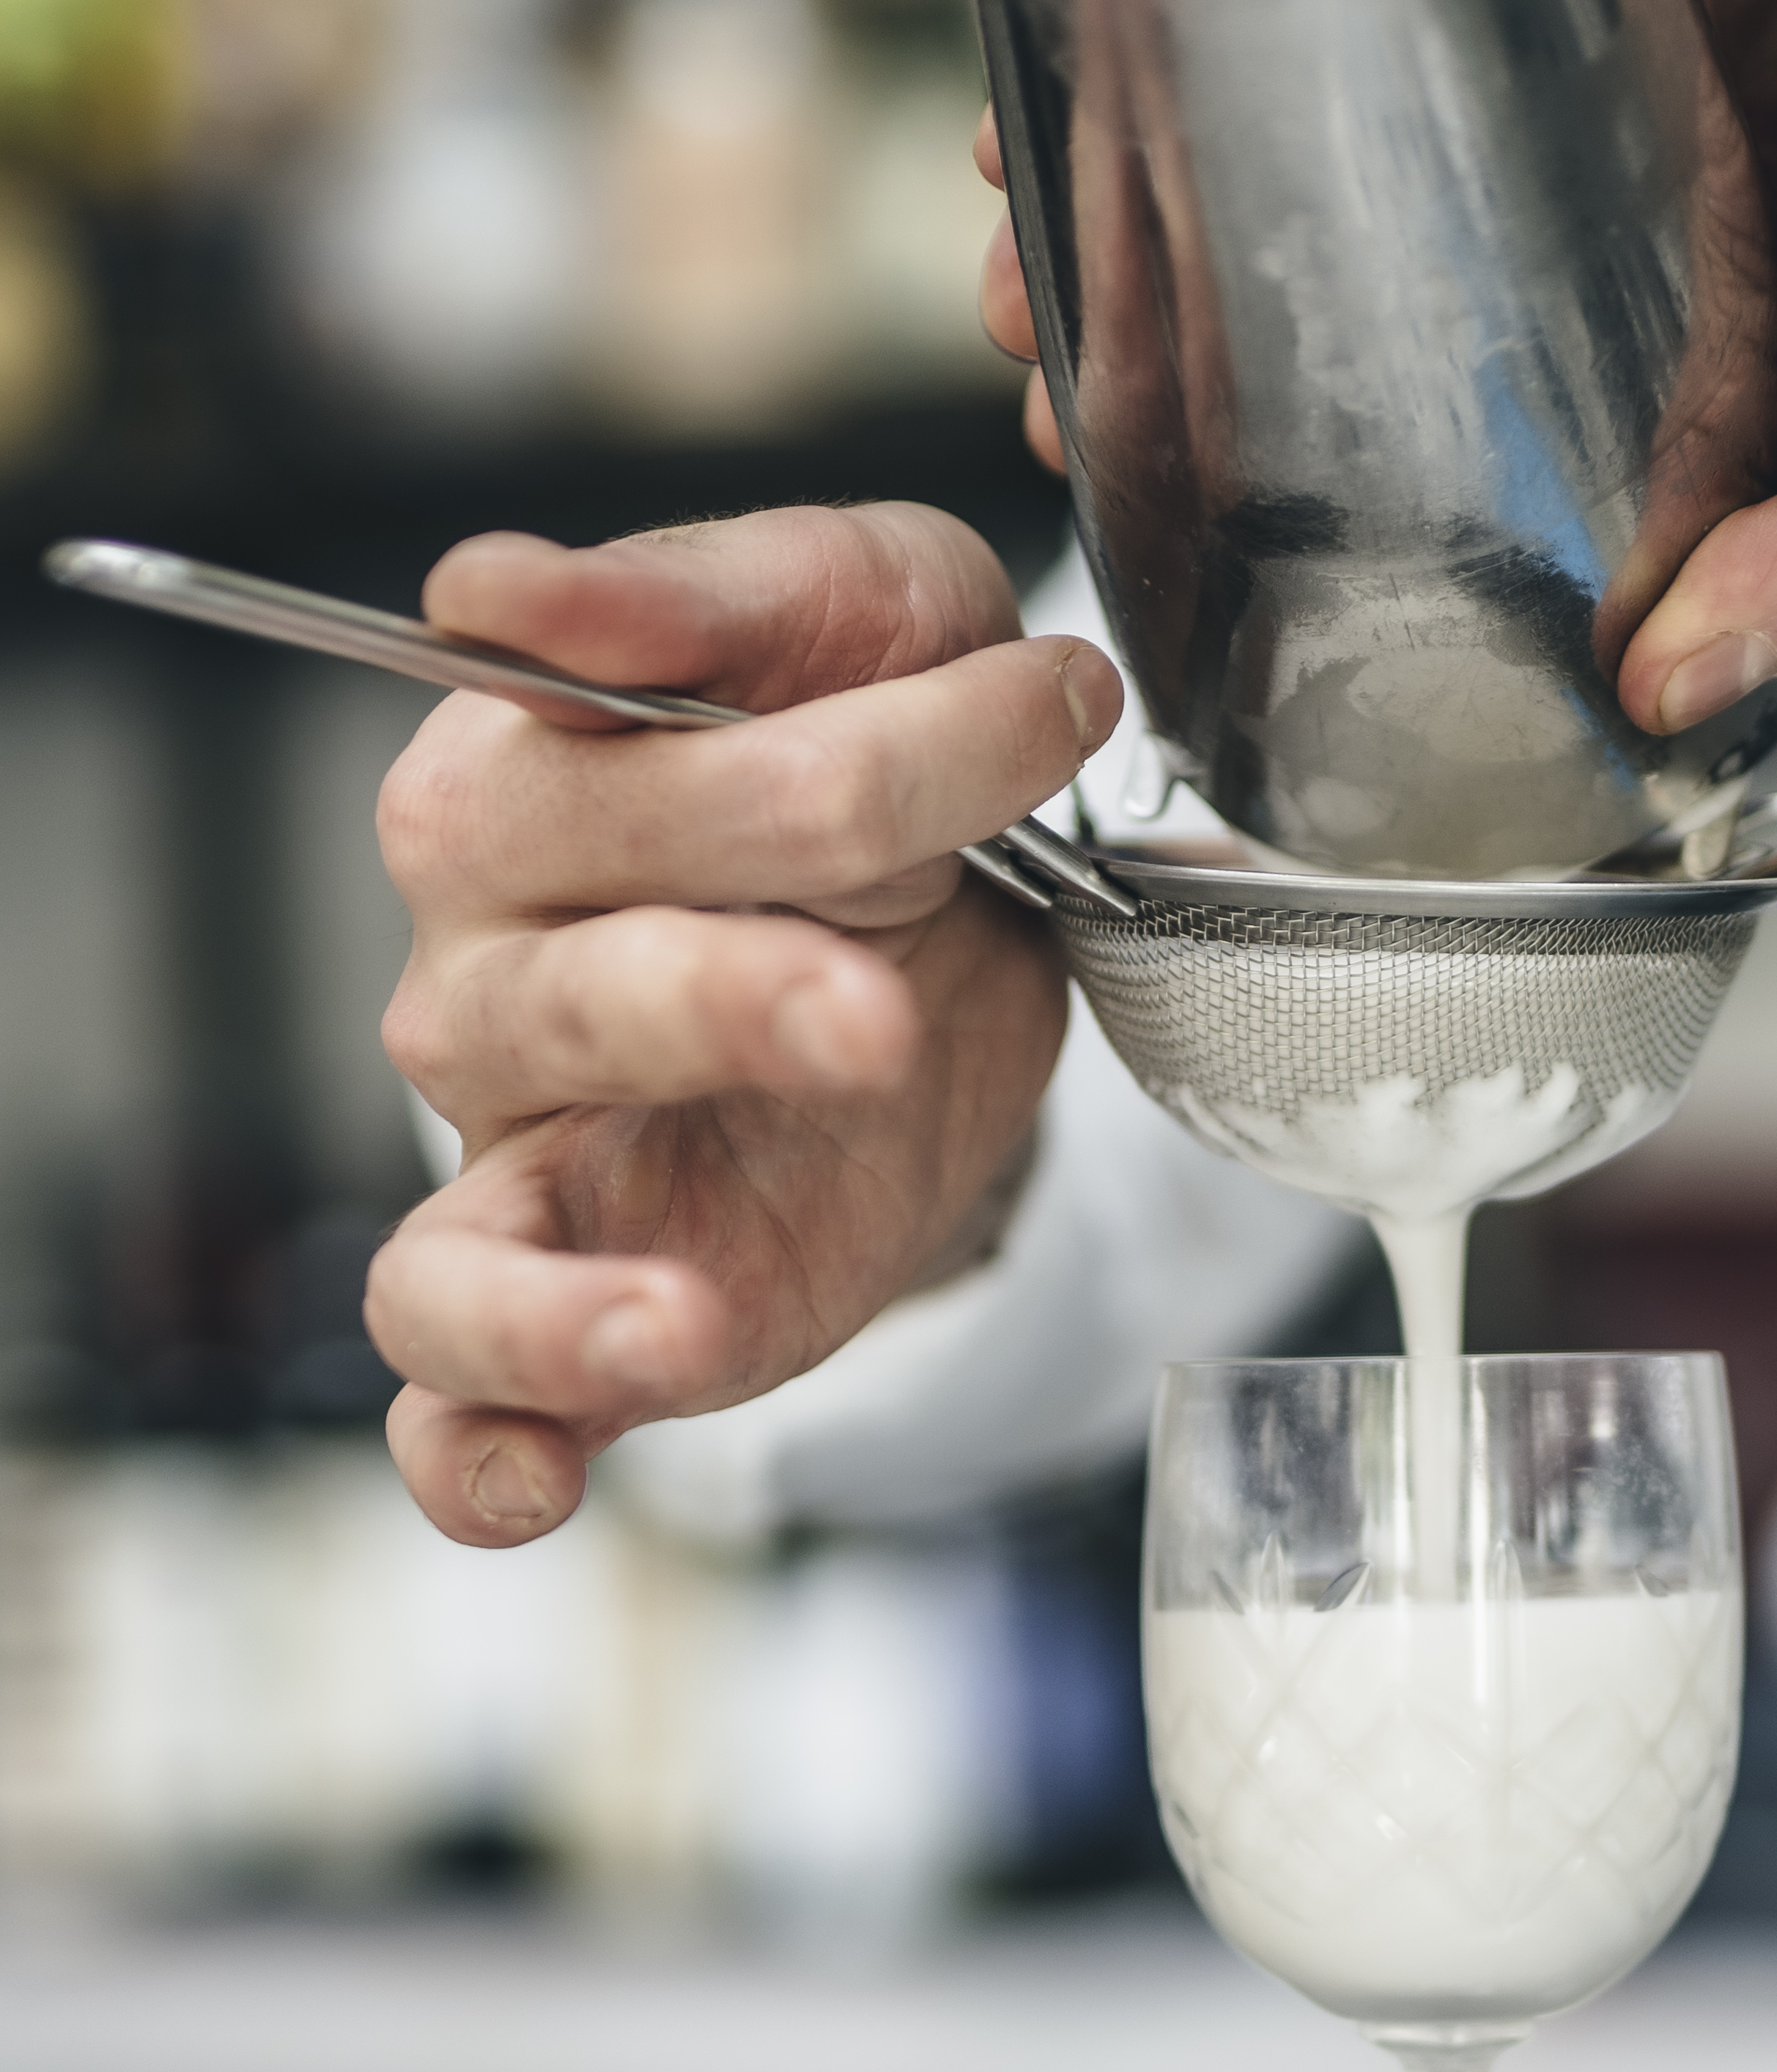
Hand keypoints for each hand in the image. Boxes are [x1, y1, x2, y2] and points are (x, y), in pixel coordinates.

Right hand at [367, 505, 1120, 1547]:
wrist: (978, 934)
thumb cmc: (874, 745)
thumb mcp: (866, 609)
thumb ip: (701, 596)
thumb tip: (499, 589)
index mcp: (516, 783)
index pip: (604, 764)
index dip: (820, 757)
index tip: (1023, 712)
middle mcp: (479, 979)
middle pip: (570, 996)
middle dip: (734, 997)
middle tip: (881, 1006)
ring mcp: (512, 1158)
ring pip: (463, 1246)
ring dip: (567, 1296)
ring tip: (679, 1321)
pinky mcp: (583, 1313)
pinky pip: (458, 1407)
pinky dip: (476, 1454)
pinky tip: (532, 1482)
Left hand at [977, 0, 1776, 699]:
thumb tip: (1670, 706)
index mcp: (1670, 293)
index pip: (1467, 428)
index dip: (1334, 494)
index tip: (1206, 543)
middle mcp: (1564, 153)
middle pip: (1334, 272)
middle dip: (1194, 347)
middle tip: (1073, 404)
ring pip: (1270, 95)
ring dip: (1139, 174)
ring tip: (1032, 246)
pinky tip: (1060, 34)